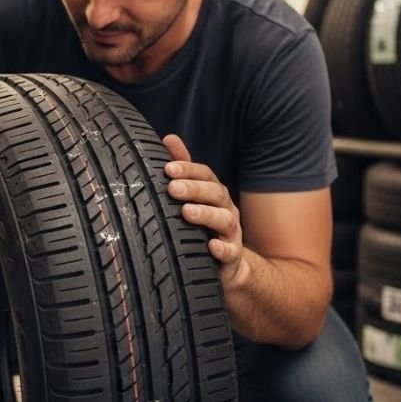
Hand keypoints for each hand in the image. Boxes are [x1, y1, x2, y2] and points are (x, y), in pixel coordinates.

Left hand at [163, 134, 248, 288]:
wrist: (226, 264)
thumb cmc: (203, 224)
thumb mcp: (194, 194)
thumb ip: (183, 168)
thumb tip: (168, 138)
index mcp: (214, 192)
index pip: (205, 174)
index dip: (188, 169)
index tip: (168, 169)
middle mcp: (225, 208)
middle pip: (214, 193)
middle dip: (194, 189)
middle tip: (173, 188)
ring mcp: (230, 232)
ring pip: (223, 219)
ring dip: (206, 214)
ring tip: (187, 212)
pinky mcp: (232, 256)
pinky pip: (230, 252)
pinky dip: (222, 248)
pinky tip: (211, 246)